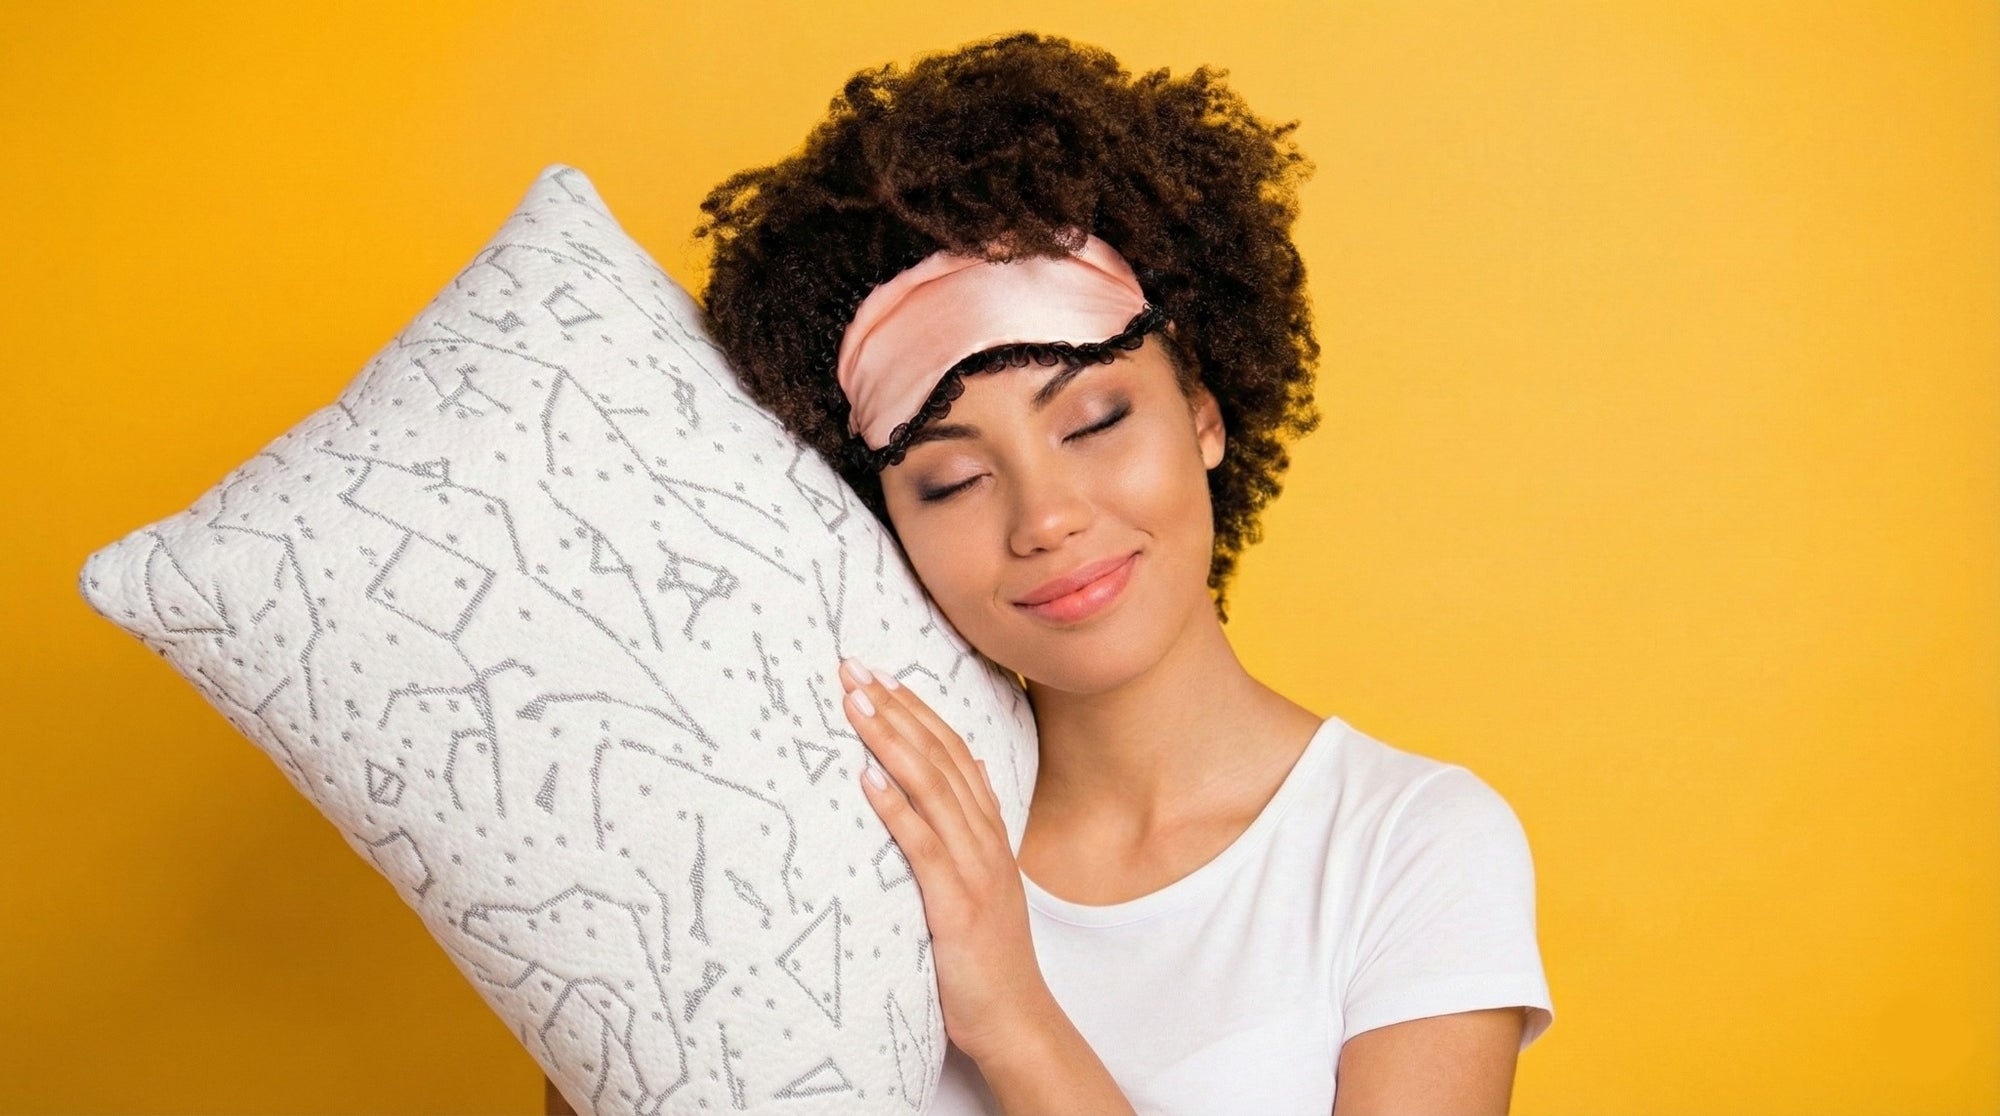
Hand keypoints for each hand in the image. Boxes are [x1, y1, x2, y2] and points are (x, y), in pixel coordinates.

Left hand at [838, 658, 1053, 1064]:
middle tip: (853, 668)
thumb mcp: (986, 881)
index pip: (954, 753)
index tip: (882, 674)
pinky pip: (924, 849)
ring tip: (855, 705)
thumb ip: (978, 826)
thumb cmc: (990, 958)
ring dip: (891, 742)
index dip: (918, 710)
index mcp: (988, 833)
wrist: (1018, 1020)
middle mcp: (984, 841)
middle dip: (895, 709)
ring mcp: (974, 871)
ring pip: (932, 790)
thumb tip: (973, 770)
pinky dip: (896, 811)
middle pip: (940, 758)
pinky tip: (868, 781)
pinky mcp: (956, 906)